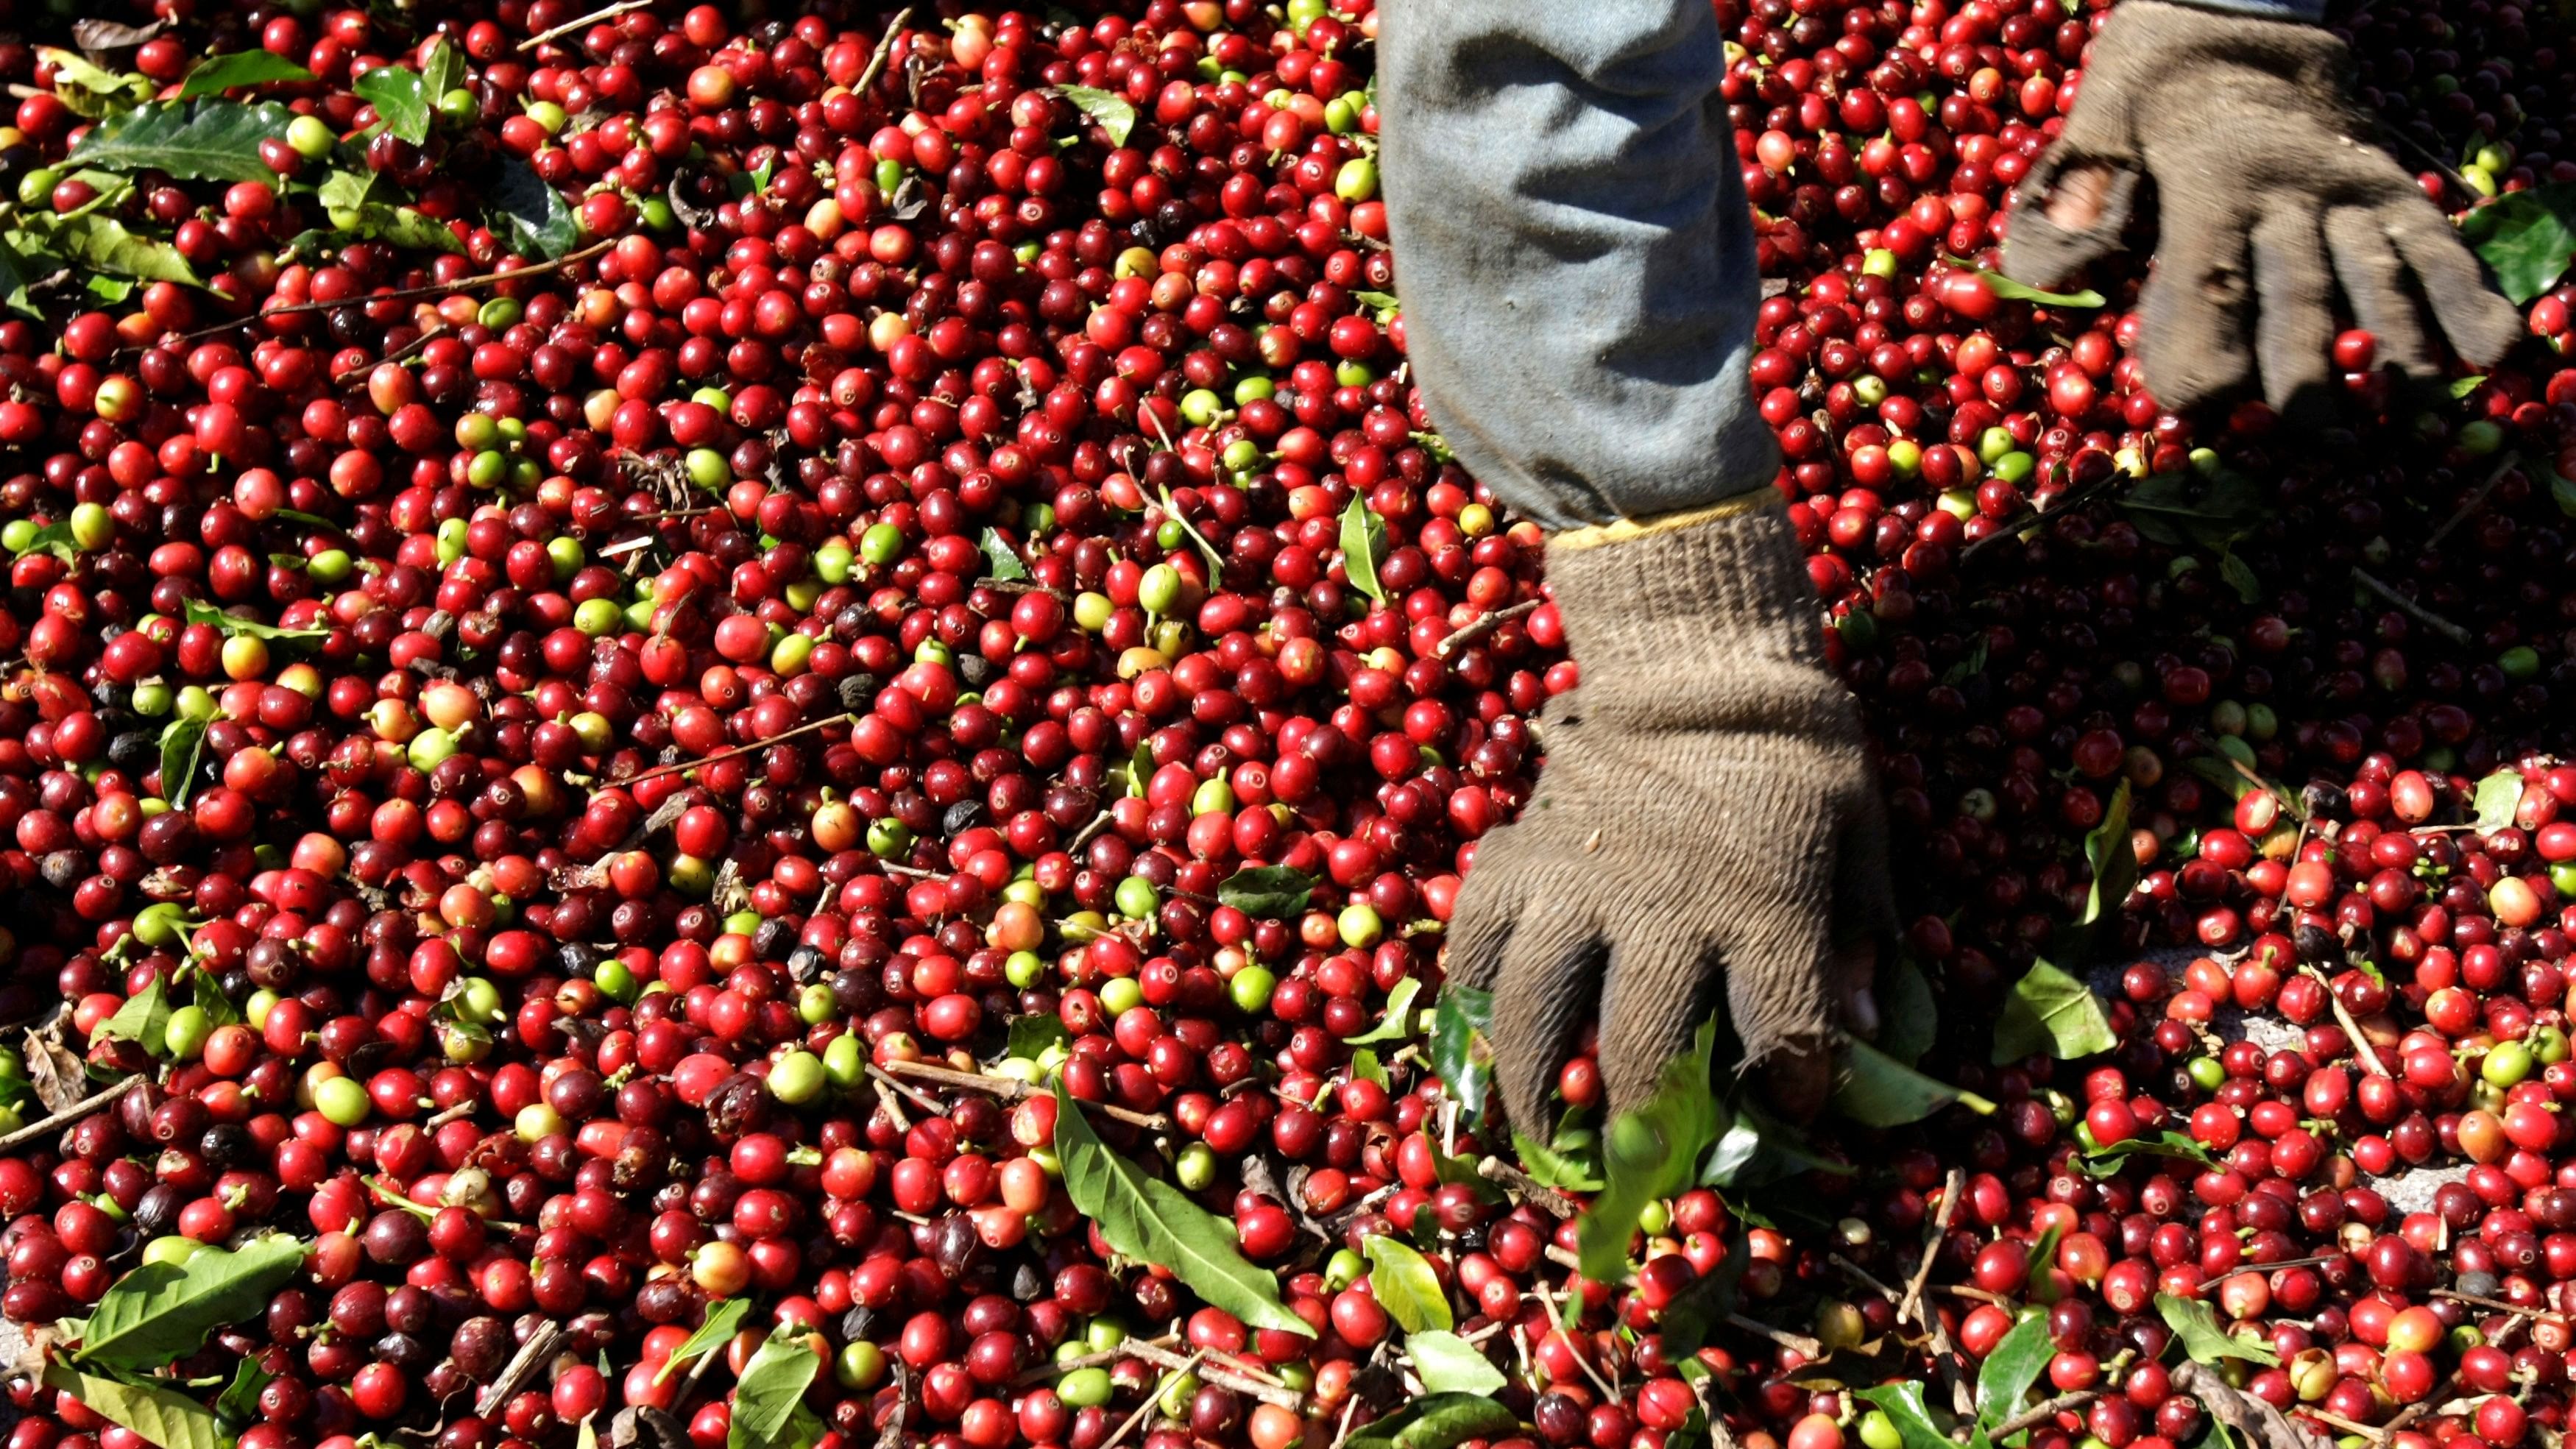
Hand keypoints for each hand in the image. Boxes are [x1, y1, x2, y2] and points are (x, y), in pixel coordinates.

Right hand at [1443, 505, 1894, 1130]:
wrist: (1698, 657)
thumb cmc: (1795, 751)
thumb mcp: (1861, 836)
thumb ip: (1865, 938)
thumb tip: (1873, 1036)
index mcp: (1764, 907)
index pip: (1782, 1037)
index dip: (1790, 1091)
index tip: (1786, 1109)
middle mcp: (1664, 909)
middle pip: (1644, 1052)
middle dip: (1646, 1126)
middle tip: (1641, 1162)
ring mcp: (1578, 884)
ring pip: (1538, 1013)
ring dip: (1536, 1088)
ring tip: (1543, 1134)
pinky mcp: (1519, 856)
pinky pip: (1476, 940)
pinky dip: (1477, 988)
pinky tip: (1491, 1017)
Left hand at [2000, 1, 2518, 420]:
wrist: (2240, 18)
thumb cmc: (2151, 90)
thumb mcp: (2094, 123)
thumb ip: (2073, 197)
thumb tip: (2044, 279)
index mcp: (2209, 179)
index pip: (2206, 281)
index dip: (2197, 350)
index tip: (2194, 403)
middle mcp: (2290, 189)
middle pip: (2301, 294)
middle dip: (2305, 371)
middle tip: (2314, 432)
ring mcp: (2351, 190)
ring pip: (2379, 276)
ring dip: (2394, 347)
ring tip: (2399, 408)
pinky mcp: (2395, 187)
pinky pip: (2438, 244)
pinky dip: (2464, 298)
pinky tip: (2484, 355)